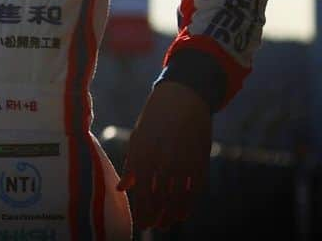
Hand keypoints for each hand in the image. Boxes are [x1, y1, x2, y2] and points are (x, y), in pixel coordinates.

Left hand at [118, 81, 211, 231]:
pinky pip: (194, 192)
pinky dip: (188, 206)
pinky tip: (182, 213)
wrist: (184, 96)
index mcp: (144, 153)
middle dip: (155, 217)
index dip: (142, 212)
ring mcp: (184, 163)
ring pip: (177, 200)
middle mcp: (164, 161)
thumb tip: (121, 189)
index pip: (142, 194)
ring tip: (165, 223)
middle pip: (160, 201)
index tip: (141, 224)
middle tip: (152, 226)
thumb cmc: (156, 117)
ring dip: (171, 215)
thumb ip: (131, 164)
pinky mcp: (200, 162)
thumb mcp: (139, 136)